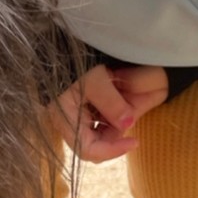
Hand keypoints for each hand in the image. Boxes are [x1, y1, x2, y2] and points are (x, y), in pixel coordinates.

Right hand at [53, 63, 168, 162]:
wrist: (63, 46)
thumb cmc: (73, 61)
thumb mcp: (95, 79)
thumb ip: (112, 103)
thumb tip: (128, 124)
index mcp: (66, 120)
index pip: (89, 150)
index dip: (112, 151)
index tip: (134, 141)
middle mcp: (67, 124)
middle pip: (95, 144)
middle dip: (115, 135)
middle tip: (130, 116)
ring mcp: (72, 118)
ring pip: (98, 134)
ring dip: (115, 125)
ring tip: (124, 101)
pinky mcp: (78, 110)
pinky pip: (97, 122)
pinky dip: (111, 116)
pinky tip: (117, 99)